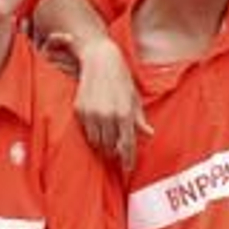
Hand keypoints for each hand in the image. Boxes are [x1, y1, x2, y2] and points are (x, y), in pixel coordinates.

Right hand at [72, 39, 151, 167]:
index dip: (128, 159)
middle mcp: (108, 115)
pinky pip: (86, 131)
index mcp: (125, 113)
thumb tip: (148, 134)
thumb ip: (139, 119)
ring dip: (104, 145)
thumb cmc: (121, 78)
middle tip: (118, 153)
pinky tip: (99, 129)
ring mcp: (92, 113)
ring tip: (109, 143)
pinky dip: (93, 134)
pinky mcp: (80, 110)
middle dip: (115, 152)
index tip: (128, 168)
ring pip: (97, 142)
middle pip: (111, 146)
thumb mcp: (134, 98)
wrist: (100, 60)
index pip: (127, 144)